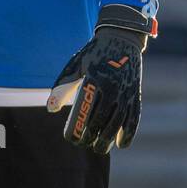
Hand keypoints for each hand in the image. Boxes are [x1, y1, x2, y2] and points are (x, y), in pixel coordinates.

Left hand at [47, 4, 153, 153]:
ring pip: (118, 123)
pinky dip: (129, 133)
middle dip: (92, 138)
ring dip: (109, 139)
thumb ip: (62, 87)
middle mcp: (112, 88)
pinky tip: (121, 144)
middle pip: (101, 122)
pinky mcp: (135, 95)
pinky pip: (134, 118)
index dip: (78, 129)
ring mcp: (125, 92)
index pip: (84, 113)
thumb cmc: (93, 54)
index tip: (71, 138)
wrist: (121, 39)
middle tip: (84, 145)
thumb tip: (51, 109)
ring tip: (100, 148)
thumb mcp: (75, 66)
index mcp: (94, 81)